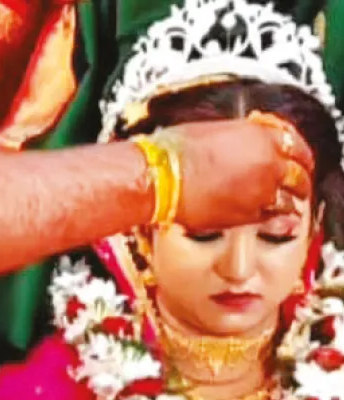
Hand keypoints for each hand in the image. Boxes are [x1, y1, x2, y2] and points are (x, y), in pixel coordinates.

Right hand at [172, 119, 312, 229]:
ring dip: (287, 199)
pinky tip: (267, 215)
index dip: (297, 152)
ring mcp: (261, 192)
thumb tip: (244, 143)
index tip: (296, 157)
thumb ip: (239, 138)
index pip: (295, 143)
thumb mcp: (211, 131)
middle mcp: (268, 164)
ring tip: (281, 201)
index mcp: (261, 137)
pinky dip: (273, 216)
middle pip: (299, 174)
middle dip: (298, 178)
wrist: (158, 178)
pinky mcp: (248, 216)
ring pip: (290, 199)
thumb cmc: (173, 152)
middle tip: (294, 182)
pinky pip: (272, 218)